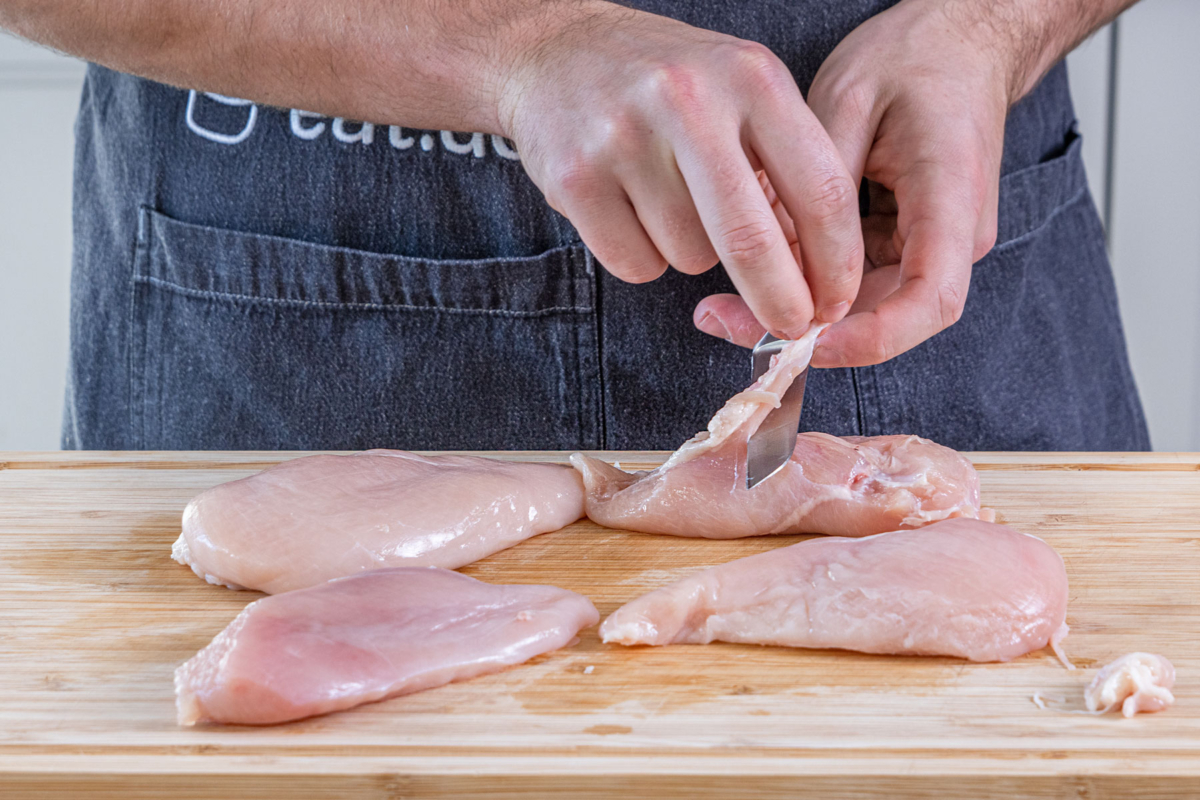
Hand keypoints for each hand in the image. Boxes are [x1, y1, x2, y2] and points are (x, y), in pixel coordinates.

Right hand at [496, 2, 863, 339]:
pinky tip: (626, 207)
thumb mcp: (741, 89)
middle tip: (792, 327)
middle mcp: (689, 100)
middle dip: (780, 301)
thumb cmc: (667, 83)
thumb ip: (783, 161)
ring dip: (690, 254)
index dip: (836, 260)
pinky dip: (641, 256)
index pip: (820, 187)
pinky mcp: (575, 177)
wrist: (555, 50)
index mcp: (750, 77)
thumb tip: (816, 273)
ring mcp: (625, 138)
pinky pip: (636, 264)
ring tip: (666, 199)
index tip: (838, 300)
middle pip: (751, 241)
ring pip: (690, 257)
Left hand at [694, 0, 1015, 364]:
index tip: (799, 342)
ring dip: (803, 310)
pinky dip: (812, 281)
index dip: (865, 339)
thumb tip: (770, 255)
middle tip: (724, 320)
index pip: (928, 302)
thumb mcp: (848, 100)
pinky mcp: (911, 237)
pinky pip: (862, 277)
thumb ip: (814, 184)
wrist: (961, 40)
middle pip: (890, 316)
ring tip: (728, 301)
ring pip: (869, 305)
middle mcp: (955, 234)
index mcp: (952, 197)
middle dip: (809, 332)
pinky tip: (762, 266)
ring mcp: (935, 241)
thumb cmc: (914, 57)